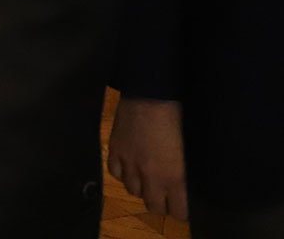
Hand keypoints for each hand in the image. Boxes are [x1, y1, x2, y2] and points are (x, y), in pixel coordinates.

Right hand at [108, 96, 188, 220]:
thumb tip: (186, 187)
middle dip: (162, 203)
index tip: (183, 205)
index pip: (178, 211)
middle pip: (154, 207)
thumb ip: (185, 173)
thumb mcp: (190, 151)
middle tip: (166, 195)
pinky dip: (123, 174)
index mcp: (175, 177)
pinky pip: (116, 174)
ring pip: (133, 191)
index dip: (182, 211)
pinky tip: (130, 167)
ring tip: (148, 179)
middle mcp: (150, 176)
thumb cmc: (178, 118)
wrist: (152, 95)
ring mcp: (130, 163)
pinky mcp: (115, 150)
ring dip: (142, 188)